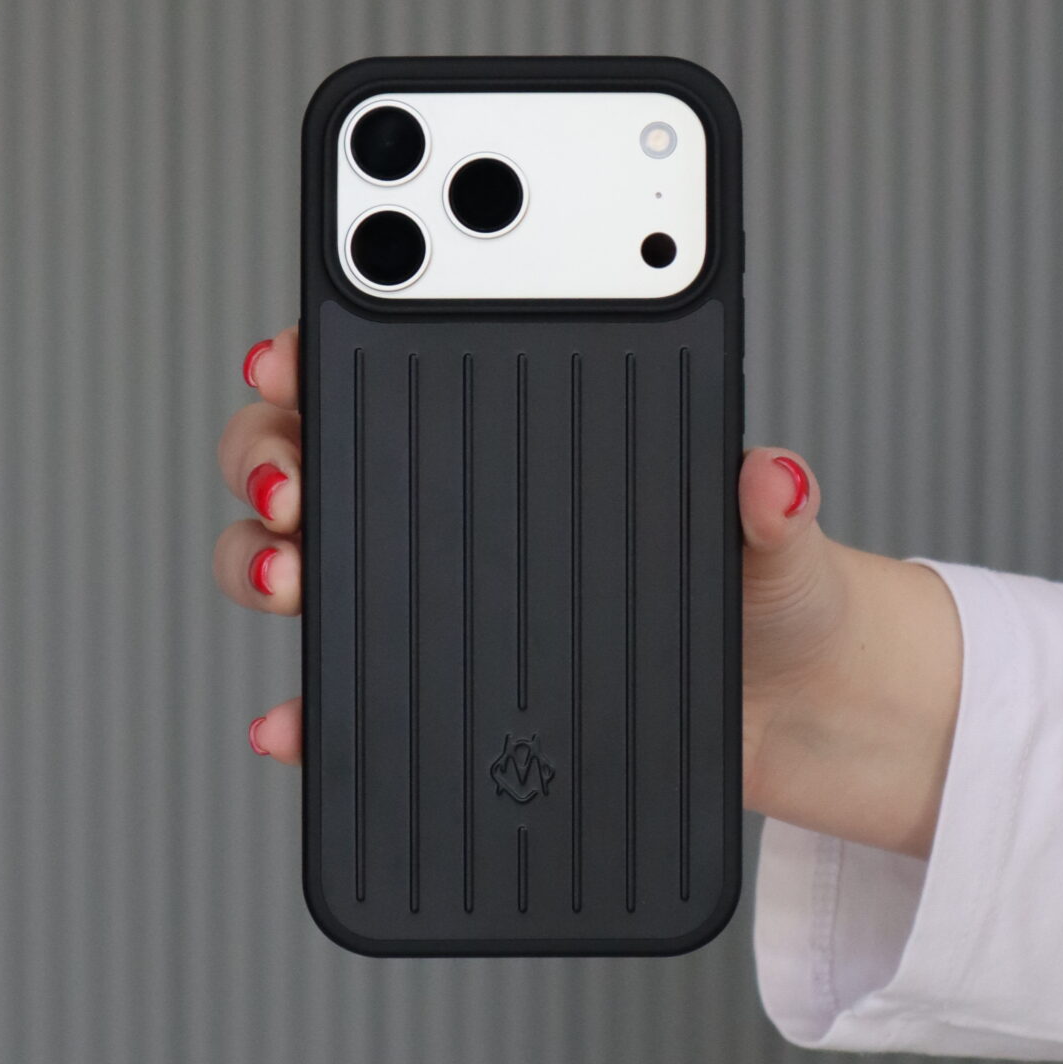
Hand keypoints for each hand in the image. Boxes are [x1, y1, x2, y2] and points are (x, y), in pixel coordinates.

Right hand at [217, 327, 961, 859]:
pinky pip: (345, 689)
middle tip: (288, 482)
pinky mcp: (445, 686)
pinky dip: (303, 708)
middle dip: (268, 451)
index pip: (399, 358)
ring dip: (261, 558)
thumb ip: (768, 507)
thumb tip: (771, 475)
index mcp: (529, 429)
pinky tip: (289, 721)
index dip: (325, 342)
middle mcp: (460, 501)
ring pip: (301, 556)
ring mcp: (440, 593)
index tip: (291, 348)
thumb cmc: (779, 591)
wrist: (800, 715)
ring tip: (286, 577)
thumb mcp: (779, 536)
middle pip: (311, 449)